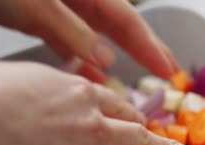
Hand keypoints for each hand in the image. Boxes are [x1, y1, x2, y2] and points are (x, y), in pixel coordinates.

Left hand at [0, 0, 178, 81]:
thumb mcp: (36, 4)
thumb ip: (72, 31)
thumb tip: (104, 62)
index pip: (125, 20)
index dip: (149, 45)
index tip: (168, 69)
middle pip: (118, 25)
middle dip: (143, 48)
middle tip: (167, 70)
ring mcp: (59, 8)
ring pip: (96, 35)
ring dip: (116, 58)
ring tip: (135, 77)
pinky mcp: (40, 18)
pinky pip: (70, 42)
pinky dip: (82, 60)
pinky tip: (90, 75)